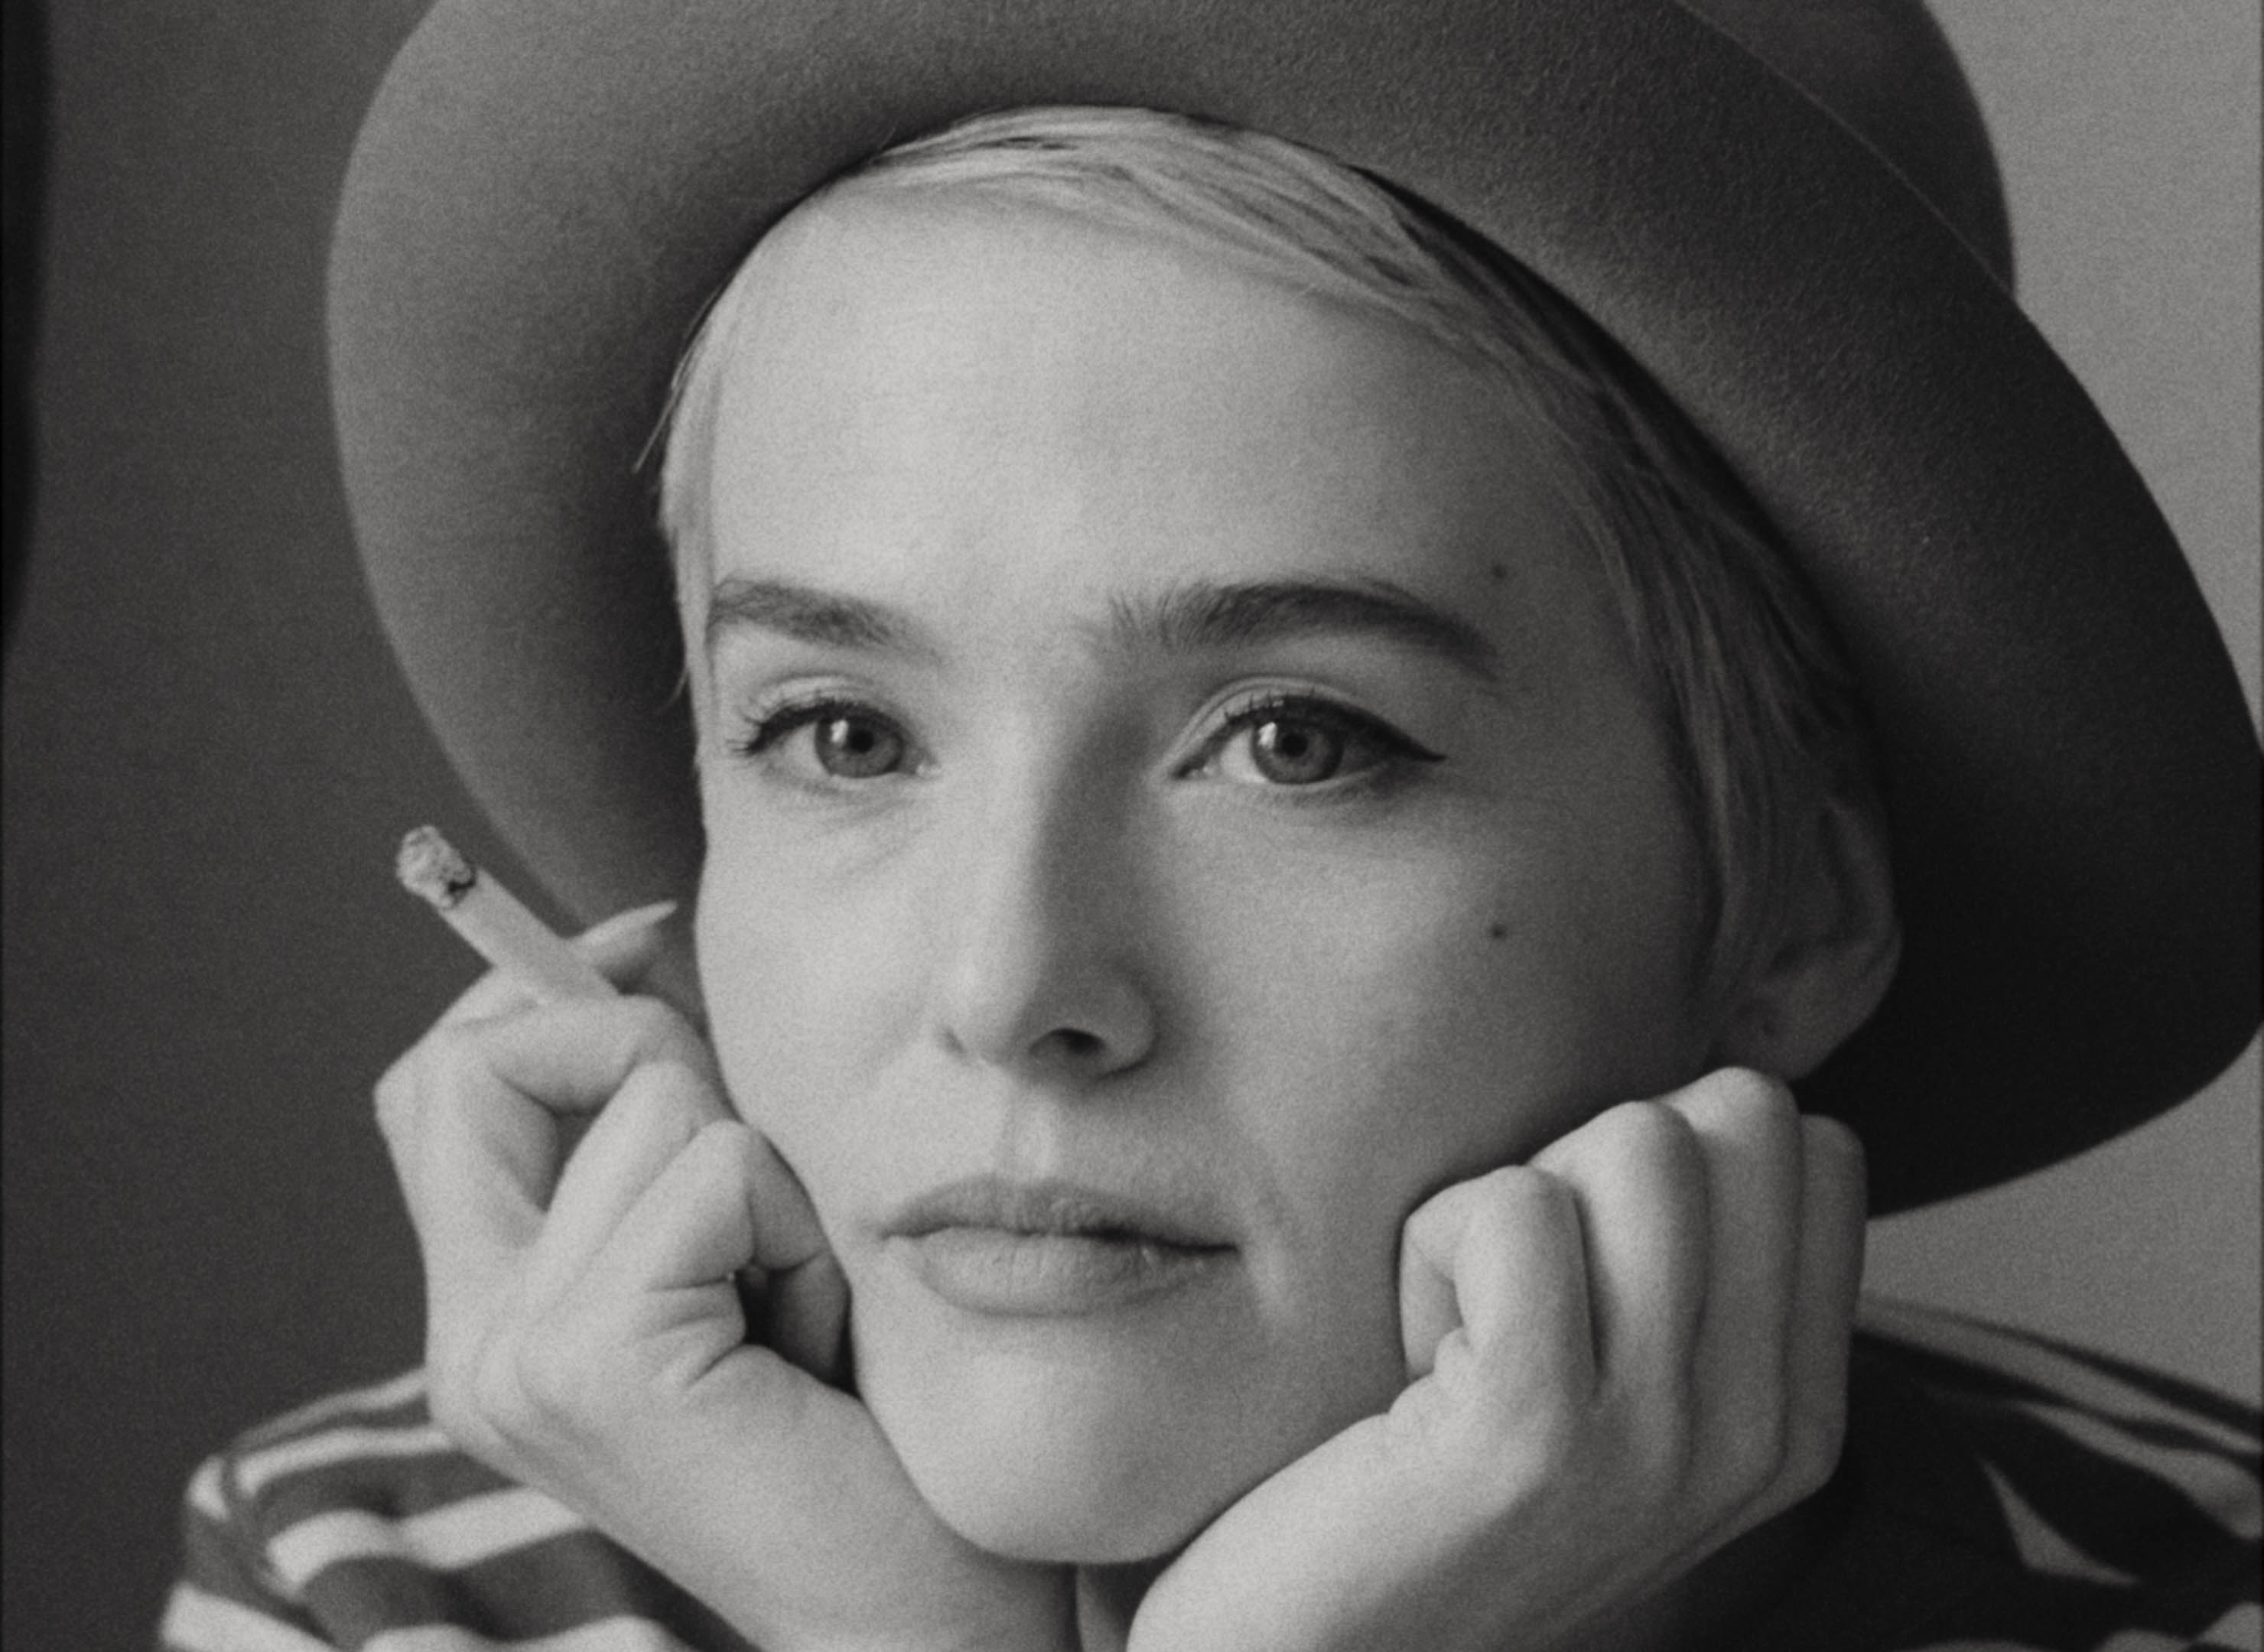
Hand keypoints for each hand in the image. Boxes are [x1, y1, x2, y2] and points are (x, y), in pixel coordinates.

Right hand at [376, 906, 1075, 1651]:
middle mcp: (474, 1342)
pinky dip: (794, 1225)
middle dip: (632, 1044)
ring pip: (653, 1100)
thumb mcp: (746, 1245)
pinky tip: (814, 1339)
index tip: (649, 954)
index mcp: (495, 1314)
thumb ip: (672, 1124)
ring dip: (770, 1178)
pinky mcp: (594, 1363)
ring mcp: (515, 1358)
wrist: (916, 1619)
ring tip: (798, 1305)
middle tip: (746, 1157)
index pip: (443, 1084)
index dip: (542, 993)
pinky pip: (717, 1169)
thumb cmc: (860, 1429)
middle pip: (476, 1063)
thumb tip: (647, 943)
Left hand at [1129, 1068, 1863, 1651]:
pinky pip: (1514, 1207)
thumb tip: (1709, 1101)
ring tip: (1462, 1331)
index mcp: (1792, 1419)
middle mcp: (1757, 1436)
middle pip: (1740, 1116)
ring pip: (1640, 1141)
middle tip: (1513, 1293)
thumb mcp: (1609, 1389)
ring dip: (1506, 1204)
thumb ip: (1689, 1270)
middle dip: (1597, 1157)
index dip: (1663, 1158)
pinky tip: (1408, 1363)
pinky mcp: (1535, 1431)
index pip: (1806, 1146)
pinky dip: (1430, 1247)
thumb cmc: (1425, 1485)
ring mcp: (1657, 1441)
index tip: (1578, 1281)